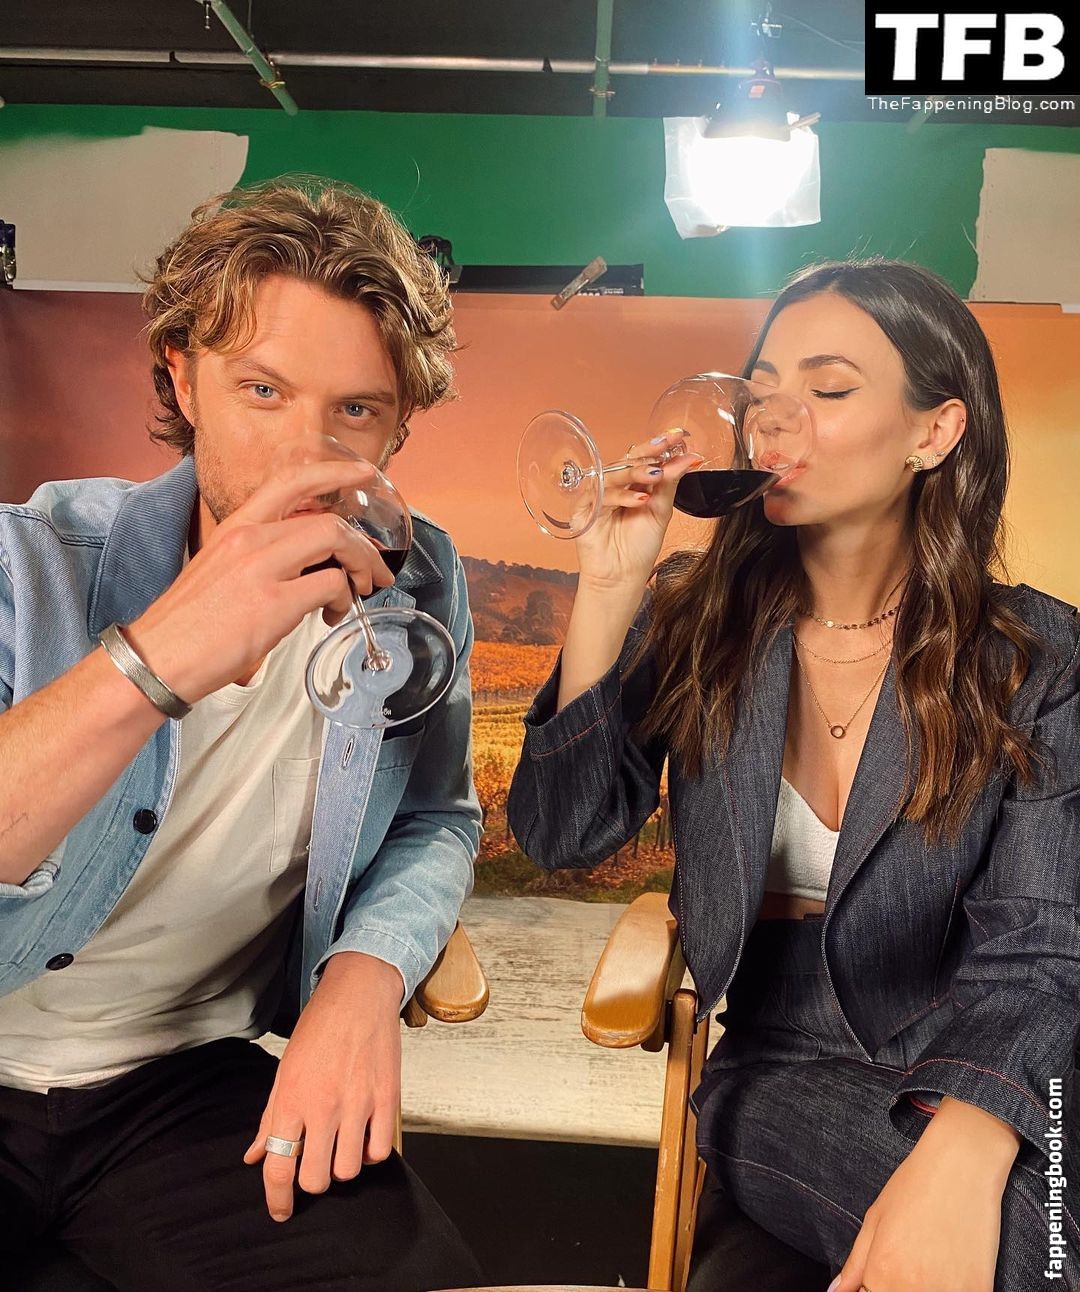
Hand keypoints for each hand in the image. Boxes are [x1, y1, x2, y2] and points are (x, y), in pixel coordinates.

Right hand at [126, 441, 395, 700]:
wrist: (154, 659)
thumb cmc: (186, 626)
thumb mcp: (220, 573)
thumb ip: (260, 561)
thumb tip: (305, 571)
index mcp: (235, 528)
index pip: (290, 482)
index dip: (333, 473)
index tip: (363, 472)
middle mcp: (248, 538)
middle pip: (327, 520)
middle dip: (363, 546)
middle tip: (375, 570)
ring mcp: (261, 568)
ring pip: (336, 543)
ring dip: (360, 569)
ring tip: (356, 594)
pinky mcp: (273, 603)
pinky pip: (331, 585)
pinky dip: (343, 599)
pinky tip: (331, 616)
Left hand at [243, 951, 403, 1222]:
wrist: (359, 995)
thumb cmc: (319, 1029)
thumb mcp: (284, 1071)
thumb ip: (270, 1118)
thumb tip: (254, 1156)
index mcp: (292, 1100)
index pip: (279, 1167)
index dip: (277, 1199)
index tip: (280, 1210)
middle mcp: (324, 1106)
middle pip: (315, 1178)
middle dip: (312, 1180)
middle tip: (314, 1163)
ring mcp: (358, 1104)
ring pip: (349, 1171)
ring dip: (342, 1166)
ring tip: (340, 1146)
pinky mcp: (387, 1099)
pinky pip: (380, 1151)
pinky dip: (371, 1153)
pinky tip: (364, 1136)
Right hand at [574, 430, 702, 593]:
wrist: (622, 578)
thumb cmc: (639, 549)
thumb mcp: (660, 512)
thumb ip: (670, 484)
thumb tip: (688, 458)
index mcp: (632, 486)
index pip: (643, 459)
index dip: (659, 447)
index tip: (678, 436)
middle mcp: (614, 487)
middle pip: (628, 460)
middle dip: (648, 451)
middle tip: (667, 443)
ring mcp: (598, 497)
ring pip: (614, 474)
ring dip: (637, 471)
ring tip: (656, 474)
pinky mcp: (583, 510)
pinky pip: (601, 495)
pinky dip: (621, 496)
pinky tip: (639, 500)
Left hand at [831, 1099, 1015, 1291]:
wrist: (963, 1164)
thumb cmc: (916, 1185)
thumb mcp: (875, 1219)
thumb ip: (856, 1264)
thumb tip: (836, 1291)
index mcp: (881, 1275)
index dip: (872, 1286)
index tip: (879, 1273)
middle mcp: (913, 1291)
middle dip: (894, 1286)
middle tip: (907, 1259)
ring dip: (922, 1287)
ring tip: (928, 1259)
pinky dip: (949, 1287)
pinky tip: (949, 1266)